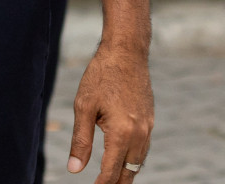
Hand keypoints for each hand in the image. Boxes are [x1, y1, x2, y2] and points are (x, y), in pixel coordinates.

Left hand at [67, 44, 153, 182]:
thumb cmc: (101, 76)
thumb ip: (81, 140)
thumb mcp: (84, 107)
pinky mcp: (150, 121)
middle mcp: (139, 134)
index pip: (111, 171)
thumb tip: (75, 169)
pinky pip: (143, 149)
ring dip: (126, 174)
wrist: (126, 53)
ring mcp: (148, 128)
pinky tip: (123, 161)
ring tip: (112, 181)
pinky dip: (133, 160)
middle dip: (116, 183)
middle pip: (128, 172)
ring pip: (138, 162)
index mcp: (122, 133)